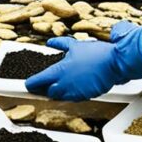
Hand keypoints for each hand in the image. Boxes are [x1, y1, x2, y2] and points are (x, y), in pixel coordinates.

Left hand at [24, 21, 141, 100]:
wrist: (114, 63)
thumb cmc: (96, 53)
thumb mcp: (75, 45)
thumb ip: (61, 44)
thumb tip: (51, 43)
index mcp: (59, 71)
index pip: (38, 80)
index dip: (31, 83)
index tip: (27, 84)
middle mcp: (64, 84)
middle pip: (48, 92)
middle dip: (44, 89)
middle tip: (44, 84)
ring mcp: (74, 92)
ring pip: (60, 97)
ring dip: (57, 92)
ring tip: (60, 85)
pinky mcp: (85, 96)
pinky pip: (73, 98)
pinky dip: (70, 94)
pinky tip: (74, 87)